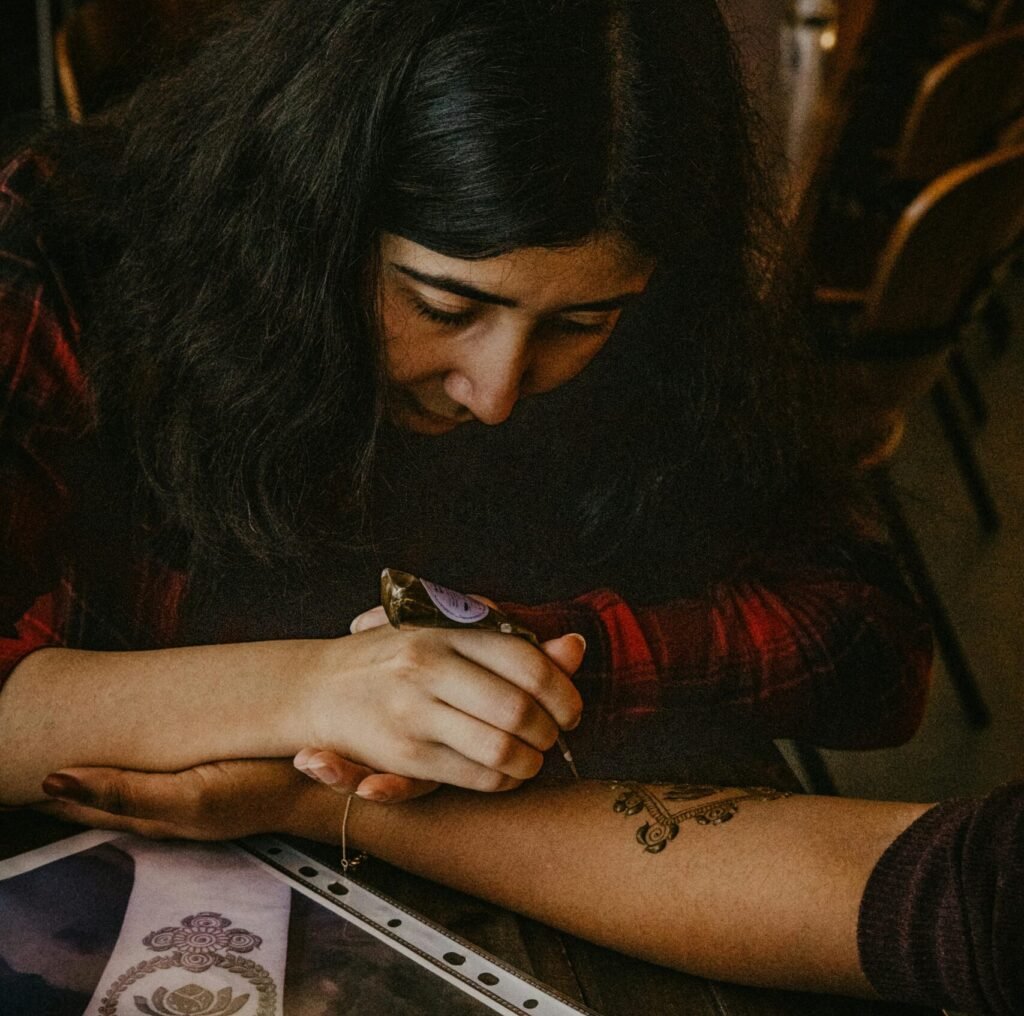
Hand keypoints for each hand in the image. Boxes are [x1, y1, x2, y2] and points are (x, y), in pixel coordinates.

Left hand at [35, 759, 339, 840]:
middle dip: (71, 772)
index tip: (30, 755)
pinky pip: (156, 771)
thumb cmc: (257, 789)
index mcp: (149, 815)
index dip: (54, 783)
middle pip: (99, 794)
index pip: (81, 803)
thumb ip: (123, 791)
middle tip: (46, 739)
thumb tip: (53, 779)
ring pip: (126, 782)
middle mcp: (162, 809)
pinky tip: (139, 741)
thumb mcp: (187, 795)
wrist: (321, 787)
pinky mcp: (209, 779)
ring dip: (100, 764)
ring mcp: (187, 794)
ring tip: (78, 740)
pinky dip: (132, 760)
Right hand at [304, 621, 584, 793]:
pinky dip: (506, 779)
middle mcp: (428, 666)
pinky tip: (508, 771)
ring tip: (535, 756)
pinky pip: (478, 776)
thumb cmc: (397, 657)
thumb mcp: (449, 636)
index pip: (526, 662)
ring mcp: (414, 710)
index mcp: (444, 630)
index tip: (572, 709)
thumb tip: (575, 646)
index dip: (563, 691)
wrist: (318, 687)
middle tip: (556, 735)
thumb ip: (514, 644)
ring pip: (502, 748)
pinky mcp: (405, 752)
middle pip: (519, 709)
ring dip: (532, 760)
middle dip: (550, 731)